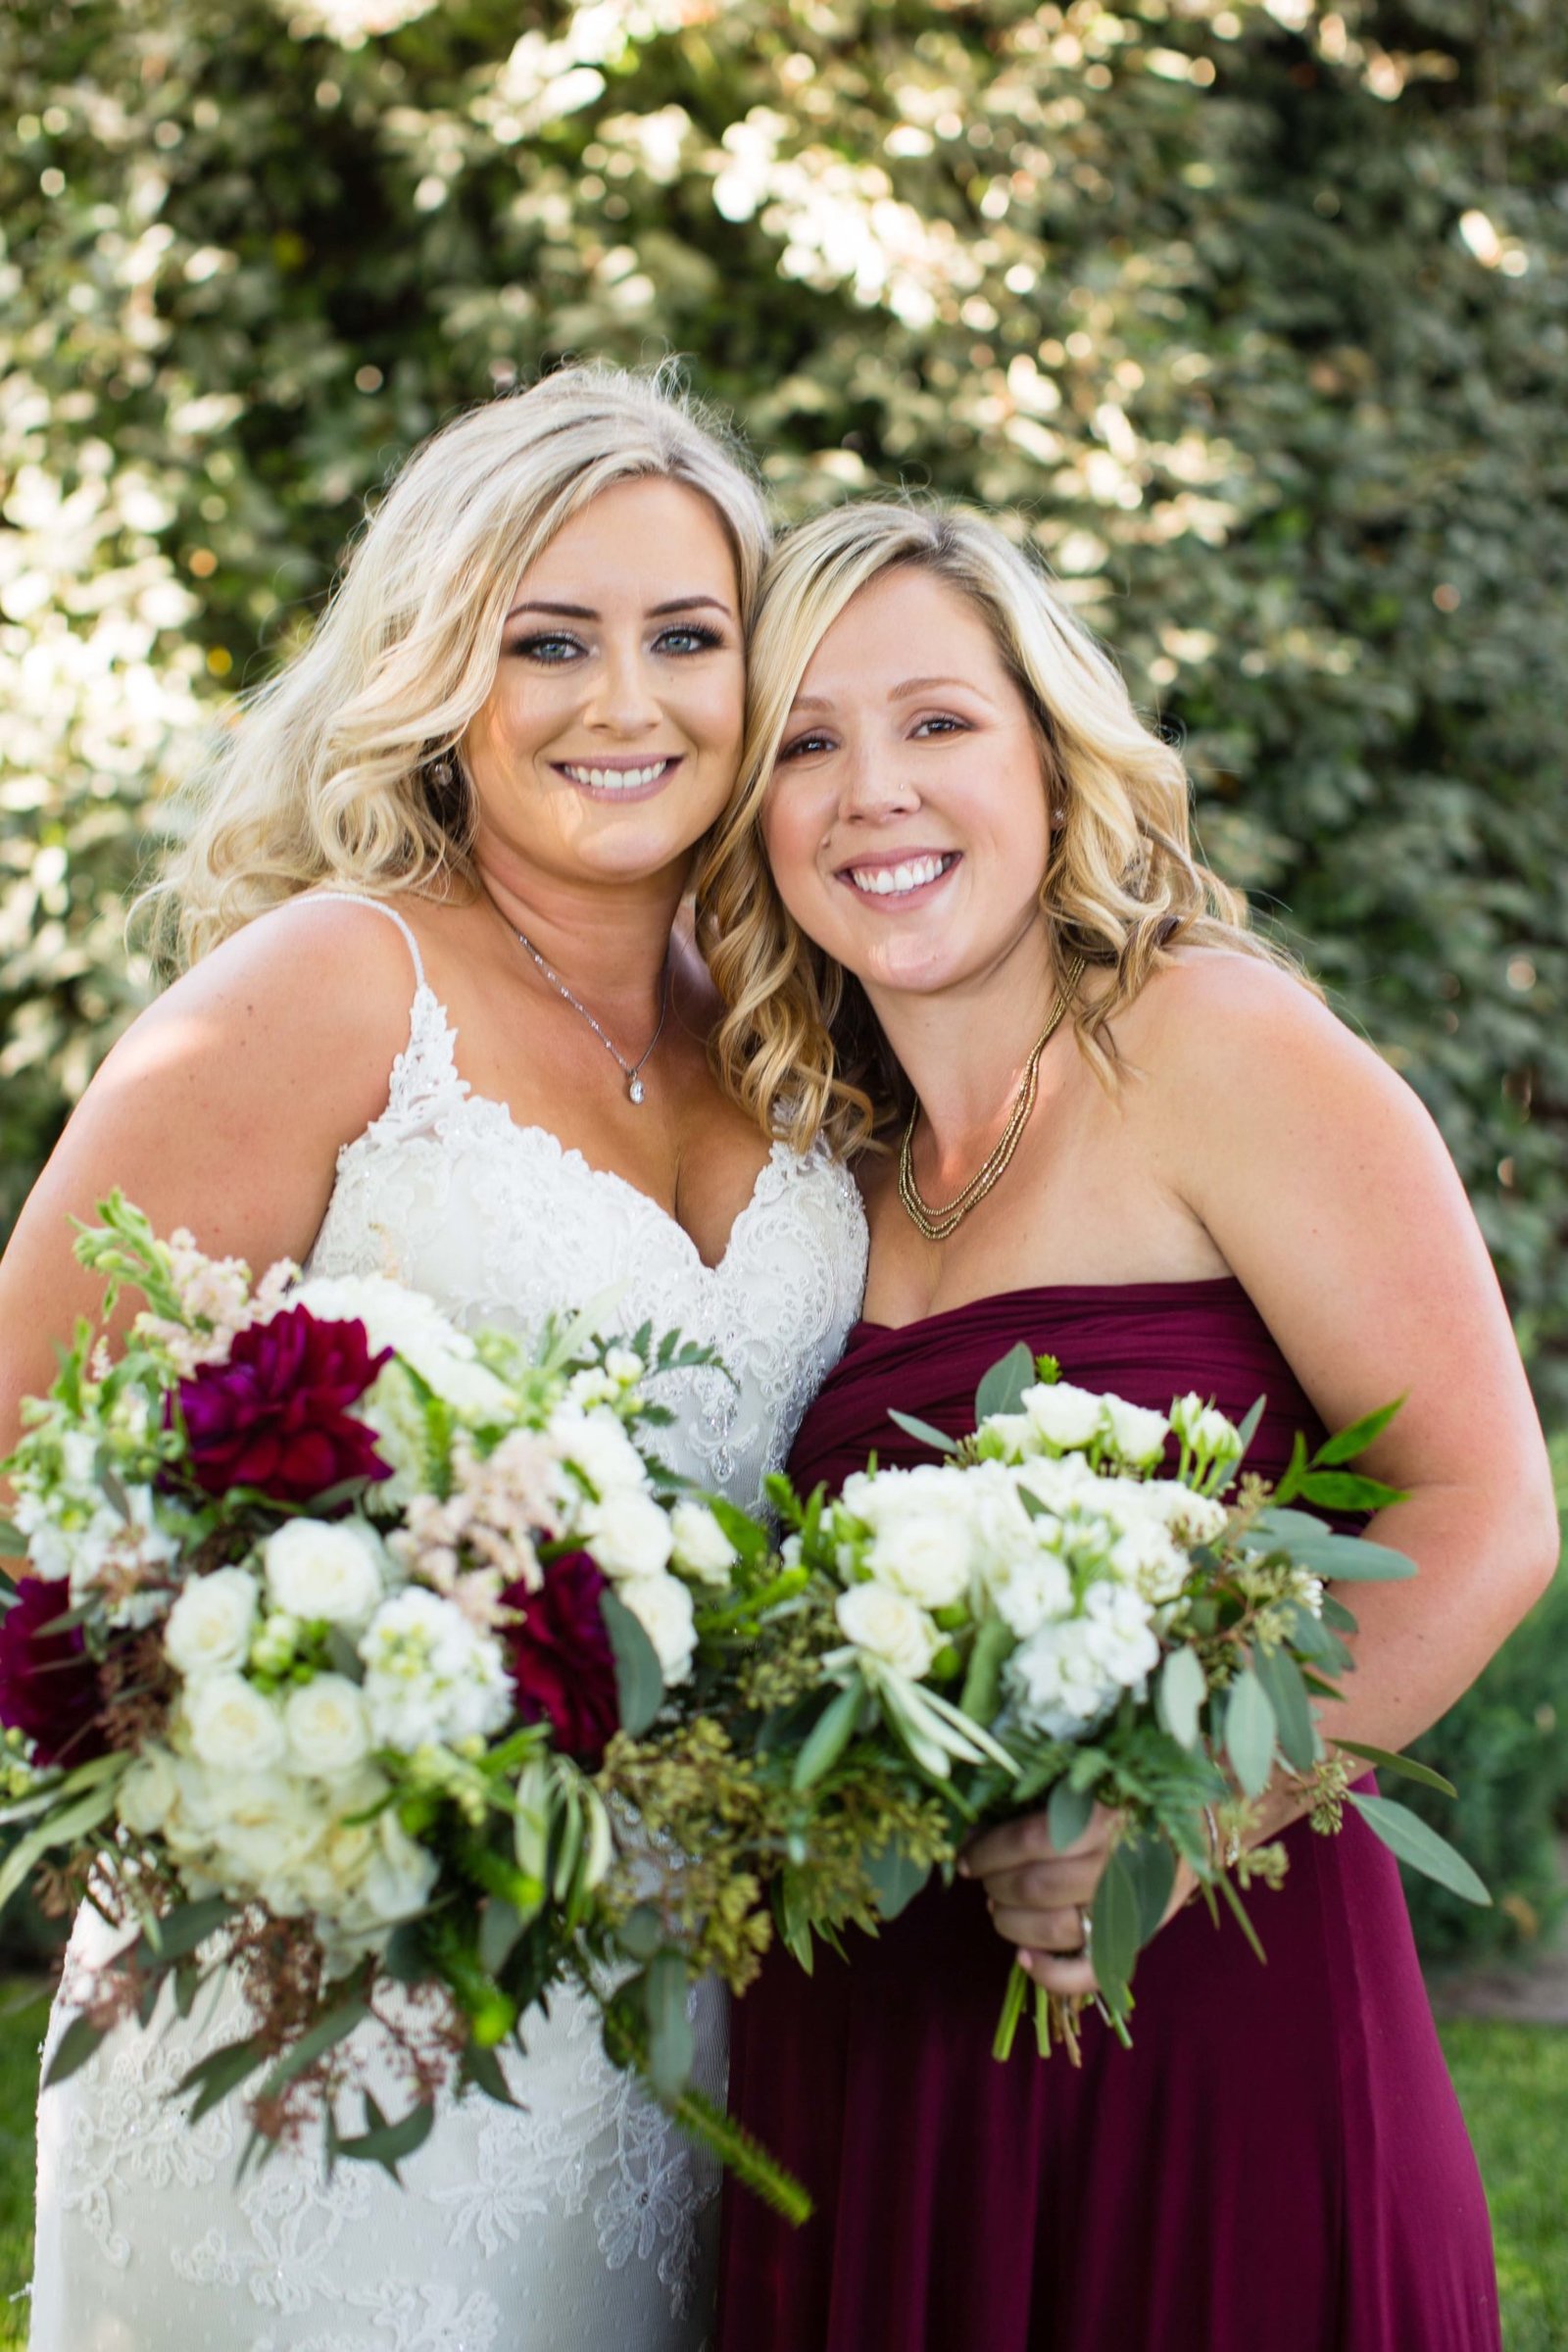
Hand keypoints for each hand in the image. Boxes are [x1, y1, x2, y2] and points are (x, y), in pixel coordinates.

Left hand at [962, 1808, 1199, 1996]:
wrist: (1196, 1823)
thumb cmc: (1126, 1794)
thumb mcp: (1085, 1783)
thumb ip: (1038, 1799)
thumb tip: (975, 1825)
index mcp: (1105, 1817)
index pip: (1031, 1840)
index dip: (988, 1851)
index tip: (967, 1855)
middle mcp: (1118, 1866)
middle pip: (1037, 1887)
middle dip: (996, 1885)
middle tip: (984, 1878)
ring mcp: (1131, 1910)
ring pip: (1056, 1930)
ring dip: (1012, 1923)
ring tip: (997, 1908)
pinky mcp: (1138, 1940)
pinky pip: (1090, 1974)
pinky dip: (1050, 1975)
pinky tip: (1022, 1958)